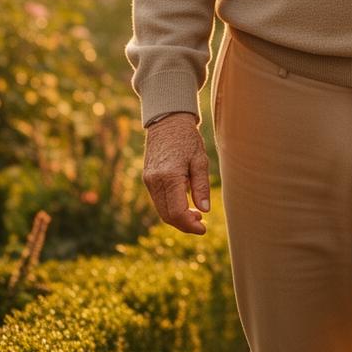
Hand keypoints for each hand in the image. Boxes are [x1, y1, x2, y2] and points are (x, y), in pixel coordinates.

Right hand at [143, 112, 210, 235]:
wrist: (167, 122)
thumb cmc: (187, 139)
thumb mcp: (200, 160)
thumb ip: (201, 186)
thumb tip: (204, 210)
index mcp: (169, 176)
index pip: (177, 212)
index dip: (189, 225)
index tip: (203, 228)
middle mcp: (155, 181)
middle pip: (167, 215)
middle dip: (184, 224)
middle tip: (201, 224)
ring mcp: (148, 181)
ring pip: (161, 210)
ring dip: (178, 218)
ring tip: (196, 215)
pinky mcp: (147, 179)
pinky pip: (158, 201)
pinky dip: (170, 208)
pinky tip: (185, 205)